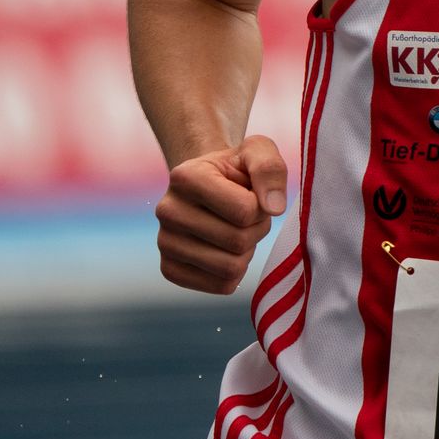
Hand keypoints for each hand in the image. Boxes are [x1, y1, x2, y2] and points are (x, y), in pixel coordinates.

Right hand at [153, 135, 287, 294]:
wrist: (212, 184)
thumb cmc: (239, 168)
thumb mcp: (259, 151)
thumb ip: (270, 169)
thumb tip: (274, 208)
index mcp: (185, 177)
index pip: (245, 211)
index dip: (261, 206)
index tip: (252, 194)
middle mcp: (166, 210)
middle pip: (238, 242)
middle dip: (256, 229)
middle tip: (248, 215)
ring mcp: (164, 243)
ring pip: (230, 268)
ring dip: (247, 251)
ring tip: (238, 229)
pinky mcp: (170, 269)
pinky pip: (221, 286)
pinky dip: (235, 272)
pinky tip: (226, 249)